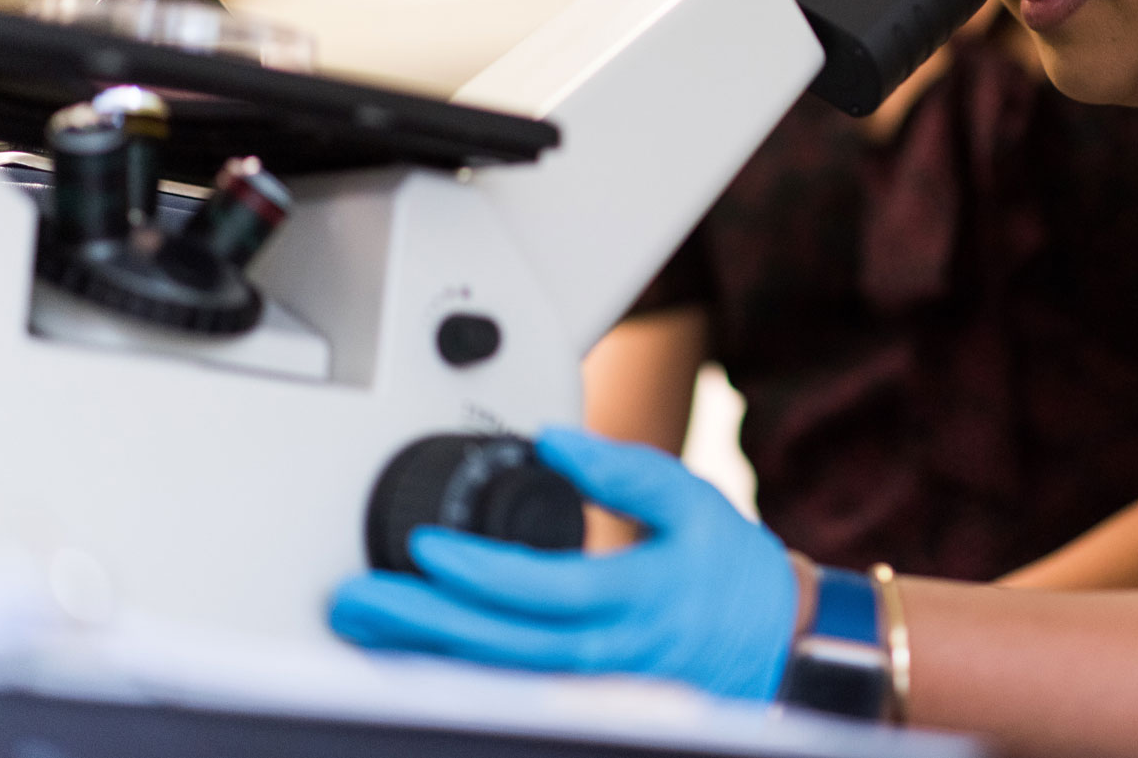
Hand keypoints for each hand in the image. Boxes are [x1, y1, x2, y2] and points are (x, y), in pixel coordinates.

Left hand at [329, 428, 797, 699]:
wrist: (779, 641)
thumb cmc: (733, 572)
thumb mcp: (693, 500)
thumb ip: (623, 470)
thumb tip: (554, 440)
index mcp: (640, 597)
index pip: (548, 590)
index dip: (482, 572)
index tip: (427, 548)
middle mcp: (614, 654)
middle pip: (505, 647)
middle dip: (425, 624)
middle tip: (359, 599)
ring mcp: (597, 686)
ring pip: (499, 677)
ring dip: (424, 652)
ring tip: (364, 624)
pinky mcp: (584, 698)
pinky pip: (510, 687)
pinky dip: (454, 670)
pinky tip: (408, 652)